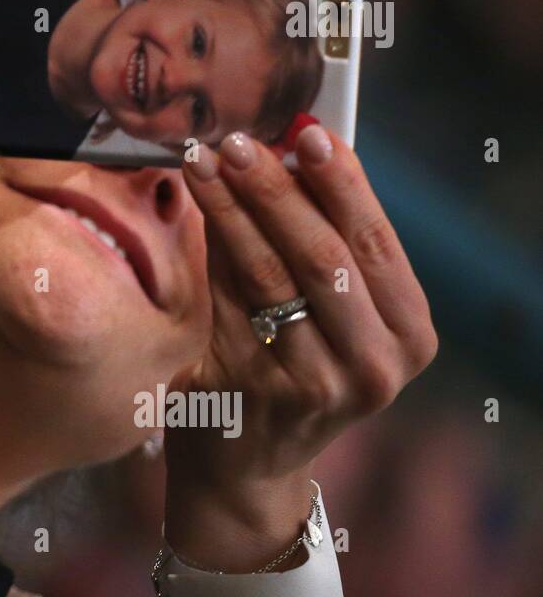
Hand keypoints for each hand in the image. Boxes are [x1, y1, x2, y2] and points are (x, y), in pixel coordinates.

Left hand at [165, 125, 437, 571]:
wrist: (248, 463)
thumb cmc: (295, 363)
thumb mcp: (335, 313)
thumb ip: (324, 241)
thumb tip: (293, 146)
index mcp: (408, 334)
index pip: (375, 244)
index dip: (342, 184)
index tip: (309, 133)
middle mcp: (373, 366)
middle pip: (322, 256)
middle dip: (276, 189)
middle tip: (238, 141)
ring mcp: (312, 386)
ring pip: (267, 276)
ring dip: (231, 209)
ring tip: (203, 161)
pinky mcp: (250, 393)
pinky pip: (225, 304)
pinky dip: (206, 251)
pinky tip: (188, 210)